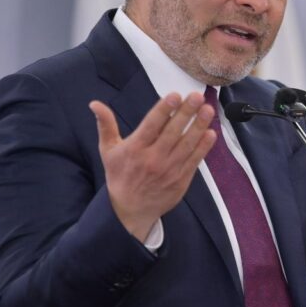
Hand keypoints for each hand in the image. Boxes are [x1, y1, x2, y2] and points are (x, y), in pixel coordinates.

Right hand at [90, 92, 216, 241]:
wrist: (129, 210)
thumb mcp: (108, 151)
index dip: (163, 110)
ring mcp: (169, 170)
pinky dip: (203, 147)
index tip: (174, 96)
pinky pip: (194, 160)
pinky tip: (211, 133)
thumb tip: (95, 104)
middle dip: (186, 113)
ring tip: (208, 110)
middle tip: (197, 96)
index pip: (151, 126)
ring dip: (199, 126)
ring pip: (187, 145)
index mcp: (135, 149)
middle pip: (172, 132)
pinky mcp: (181, 179)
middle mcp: (153, 158)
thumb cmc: (119, 176)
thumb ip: (105, 125)